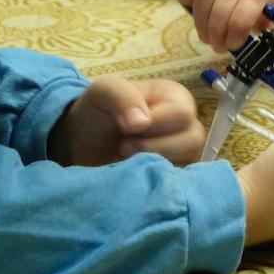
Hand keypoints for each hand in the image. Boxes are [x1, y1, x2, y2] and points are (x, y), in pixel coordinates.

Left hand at [49, 76, 205, 166]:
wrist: (81, 142)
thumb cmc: (98, 111)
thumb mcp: (104, 91)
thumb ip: (123, 97)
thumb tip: (142, 123)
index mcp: (176, 98)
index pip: (182, 115)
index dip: (155, 125)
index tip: (126, 130)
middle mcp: (186, 124)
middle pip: (192, 140)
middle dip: (154, 147)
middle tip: (124, 147)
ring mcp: (183, 152)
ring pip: (189, 162)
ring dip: (155, 164)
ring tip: (128, 159)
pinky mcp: (175, 174)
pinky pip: (180, 182)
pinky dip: (158, 180)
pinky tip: (138, 173)